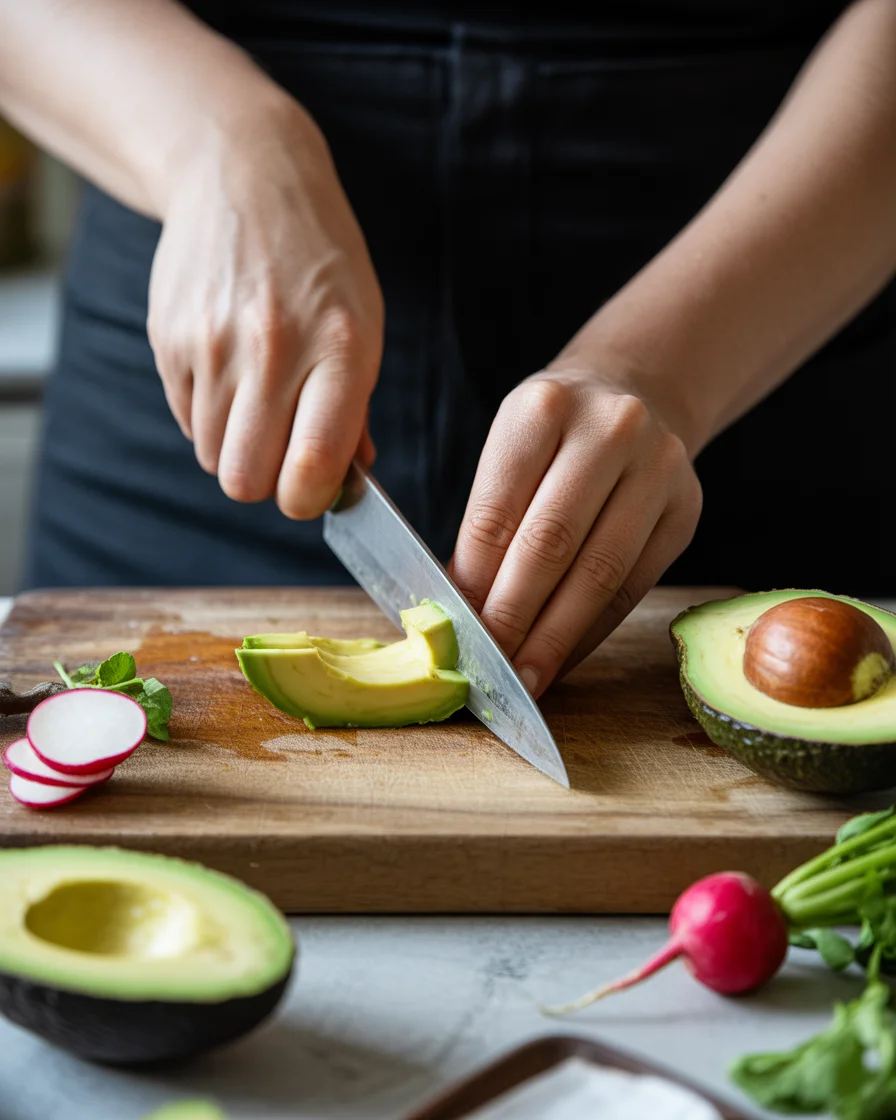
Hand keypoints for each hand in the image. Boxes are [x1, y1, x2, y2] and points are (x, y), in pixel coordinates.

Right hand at [147, 100, 382, 516]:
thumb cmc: (319, 262)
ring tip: (258, 402)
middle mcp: (273, 348)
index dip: (308, 499)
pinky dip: (209, 416)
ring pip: (213, 456)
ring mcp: (212, 342)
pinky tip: (229, 372)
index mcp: (339, 348)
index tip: (311, 490)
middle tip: (282, 452)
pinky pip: (187, 421)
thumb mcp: (362, 324)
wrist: (243, 176)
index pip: (310, 466)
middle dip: (266, 482)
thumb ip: (354, 410)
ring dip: (237, 448)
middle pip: (246, 479)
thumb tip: (342, 486)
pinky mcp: (168, 338)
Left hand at [450, 370, 702, 696]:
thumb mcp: (511, 450)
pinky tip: (564, 656)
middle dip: (514, 615)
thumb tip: (462, 608)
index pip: (498, 511)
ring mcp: (658, 468)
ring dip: (556, 636)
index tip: (457, 629)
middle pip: (550, 543)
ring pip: (599, 572)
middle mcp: (609, 430)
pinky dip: (592, 630)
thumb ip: (489, 522)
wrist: (636, 394)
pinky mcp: (686, 509)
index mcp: (543, 408)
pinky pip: (633, 585)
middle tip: (489, 665)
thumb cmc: (555, 434)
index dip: (475, 580)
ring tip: (526, 676)